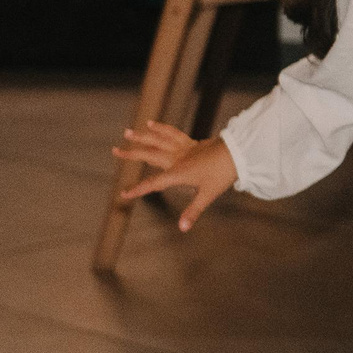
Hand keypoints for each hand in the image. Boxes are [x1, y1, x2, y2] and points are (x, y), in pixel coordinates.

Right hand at [113, 123, 238, 231]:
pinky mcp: (191, 142)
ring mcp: (184, 148)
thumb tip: (182, 228)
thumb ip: (193, 211)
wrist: (238, 152)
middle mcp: (177, 158)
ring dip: (142, 137)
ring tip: (127, 132)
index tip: (123, 194)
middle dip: (131, 155)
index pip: (153, 183)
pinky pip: (172, 134)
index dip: (138, 189)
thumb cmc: (223, 174)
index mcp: (178, 173)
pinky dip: (162, 129)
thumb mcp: (208, 195)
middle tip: (114, 150)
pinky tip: (152, 123)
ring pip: (158, 141)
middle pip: (149, 155)